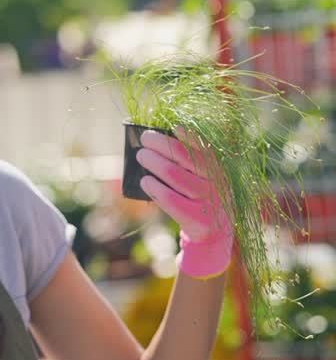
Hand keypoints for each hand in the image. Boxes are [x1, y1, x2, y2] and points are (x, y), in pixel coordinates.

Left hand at [136, 126, 233, 278]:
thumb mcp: (207, 177)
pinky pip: (169, 198)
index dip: (190, 136)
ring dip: (153, 162)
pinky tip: (145, 181)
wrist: (215, 232)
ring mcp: (207, 200)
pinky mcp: (195, 218)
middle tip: (144, 139)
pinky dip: (153, 187)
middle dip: (160, 144)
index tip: (173, 126)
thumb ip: (192, 160)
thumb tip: (159, 140)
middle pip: (183, 156)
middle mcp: (216, 182)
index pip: (205, 147)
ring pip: (174, 174)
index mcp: (219, 168)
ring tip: (141, 156)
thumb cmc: (202, 196)